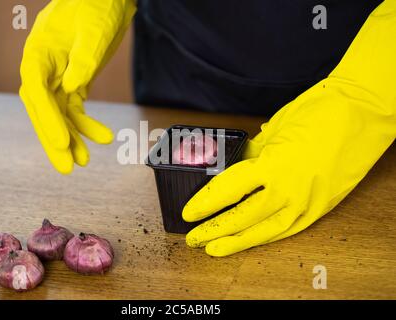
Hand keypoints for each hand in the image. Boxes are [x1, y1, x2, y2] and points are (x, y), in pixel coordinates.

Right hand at [19, 0, 135, 173]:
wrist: (107, 0)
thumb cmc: (96, 6)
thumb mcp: (92, 29)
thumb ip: (83, 58)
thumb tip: (73, 87)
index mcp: (39, 52)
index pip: (36, 90)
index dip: (46, 118)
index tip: (62, 141)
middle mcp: (44, 68)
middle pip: (43, 109)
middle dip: (54, 139)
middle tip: (66, 168)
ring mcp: (58, 77)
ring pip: (60, 114)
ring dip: (72, 138)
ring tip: (84, 161)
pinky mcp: (74, 83)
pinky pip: (76, 109)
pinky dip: (87, 125)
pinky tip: (101, 137)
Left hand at [183, 0, 395, 256]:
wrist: (364, 112)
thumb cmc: (320, 111)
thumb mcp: (276, 129)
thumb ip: (254, 155)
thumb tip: (237, 168)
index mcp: (273, 165)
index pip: (228, 191)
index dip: (205, 204)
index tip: (189, 213)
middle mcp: (289, 190)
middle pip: (242, 218)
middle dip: (214, 230)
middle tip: (194, 238)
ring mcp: (307, 202)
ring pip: (264, 231)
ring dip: (237, 242)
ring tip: (215, 248)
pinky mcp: (321, 208)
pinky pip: (288, 229)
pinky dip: (266, 236)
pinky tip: (251, 239)